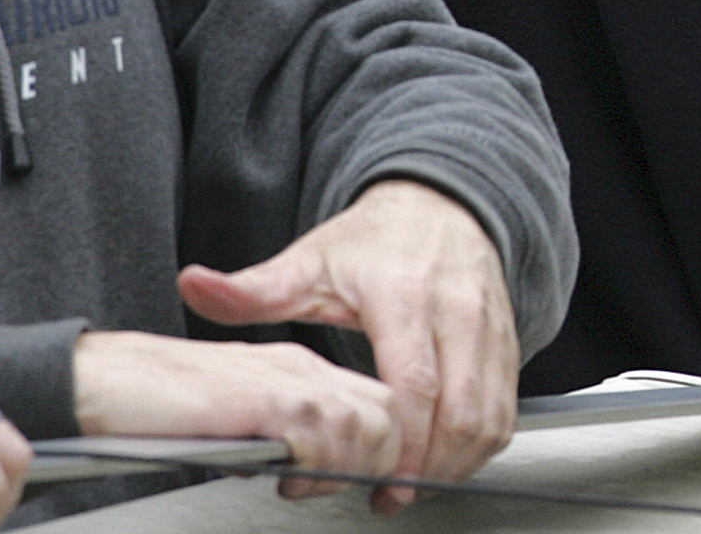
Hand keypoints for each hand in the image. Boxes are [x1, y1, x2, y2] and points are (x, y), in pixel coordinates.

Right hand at [73, 328, 398, 503]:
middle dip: (375, 462)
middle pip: (385, 414)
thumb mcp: (239, 414)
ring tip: (302, 484)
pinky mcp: (262, 399)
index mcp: (295, 367)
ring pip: (367, 426)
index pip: (376, 404)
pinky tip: (283, 477)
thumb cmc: (158, 402)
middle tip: (330, 486)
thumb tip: (313, 468)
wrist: (106, 380)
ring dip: (347, 468)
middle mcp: (298, 367)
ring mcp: (283, 380)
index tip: (361, 486)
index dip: (380, 452)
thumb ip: (281, 431)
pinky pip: (324, 434)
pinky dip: (318, 465)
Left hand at [175, 179, 518, 510]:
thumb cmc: (373, 242)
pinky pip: (506, 410)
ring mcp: (488, 329)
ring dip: (458, 463)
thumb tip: (192, 286)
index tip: (380, 480)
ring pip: (490, 418)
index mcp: (402, 295)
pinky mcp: (507, 344)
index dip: (402, 441)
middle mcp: (455, 312)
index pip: (413, 383)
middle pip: (460, 411)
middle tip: (391, 495)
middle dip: (430, 467)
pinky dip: (481, 446)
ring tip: (414, 485)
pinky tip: (447, 460)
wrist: (438, 205)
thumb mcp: (309, 261)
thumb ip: (252, 289)